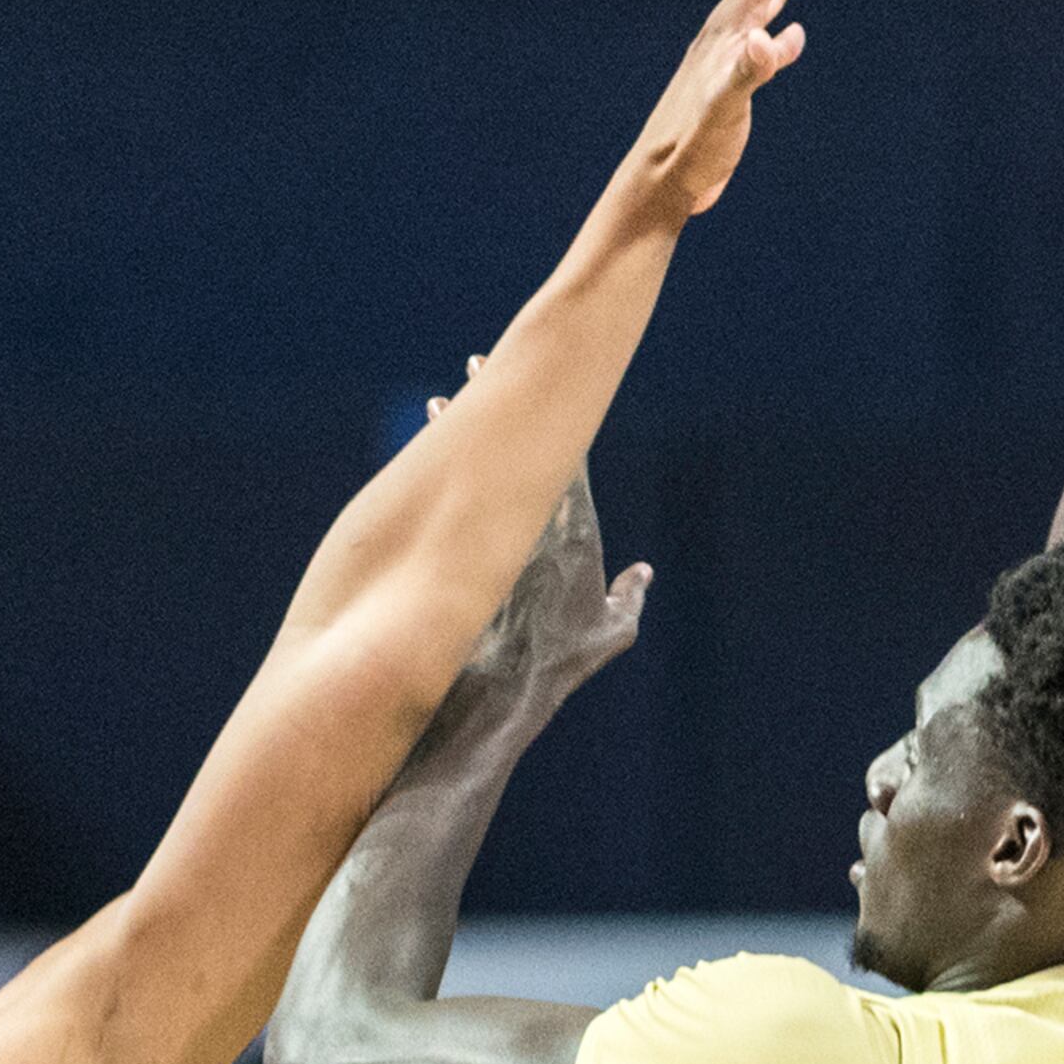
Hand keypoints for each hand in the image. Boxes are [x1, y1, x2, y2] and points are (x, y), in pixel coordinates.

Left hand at [435, 361, 650, 707]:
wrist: (496, 698)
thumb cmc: (554, 672)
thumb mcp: (605, 638)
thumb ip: (628, 601)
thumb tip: (642, 573)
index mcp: (571, 535)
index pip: (561, 464)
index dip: (548, 421)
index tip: (532, 392)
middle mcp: (529, 526)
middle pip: (512, 450)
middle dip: (493, 405)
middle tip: (474, 365)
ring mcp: (489, 533)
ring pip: (471, 466)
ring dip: (455, 429)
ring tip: (439, 401)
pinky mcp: (457, 551)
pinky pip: (444, 496)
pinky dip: (434, 465)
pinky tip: (421, 445)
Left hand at [621, 0, 836, 219]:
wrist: (660, 183)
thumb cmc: (688, 153)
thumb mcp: (720, 114)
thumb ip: (745, 75)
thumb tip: (769, 40)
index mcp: (732, 27)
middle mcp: (729, 25)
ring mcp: (730, 46)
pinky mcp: (733, 73)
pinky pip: (766, 25)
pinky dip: (784, 10)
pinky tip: (793, 22)